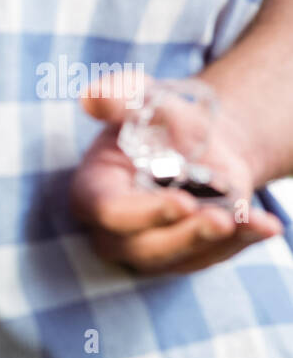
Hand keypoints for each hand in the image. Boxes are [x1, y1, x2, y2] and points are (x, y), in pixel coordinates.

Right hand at [70, 80, 282, 273]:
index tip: (183, 202)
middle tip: (221, 220)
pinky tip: (265, 224)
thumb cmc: (159, 123)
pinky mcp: (179, 257)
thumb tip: (92, 97)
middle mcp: (112, 229)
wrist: (196, 144)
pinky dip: (241, 242)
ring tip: (252, 221)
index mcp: (93, 192)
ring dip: (214, 243)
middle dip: (183, 236)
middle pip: (141, 247)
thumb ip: (118, 98)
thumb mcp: (143, 102)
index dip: (143, 212)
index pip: (109, 212)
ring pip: (176, 259)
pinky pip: (208, 258)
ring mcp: (145, 248)